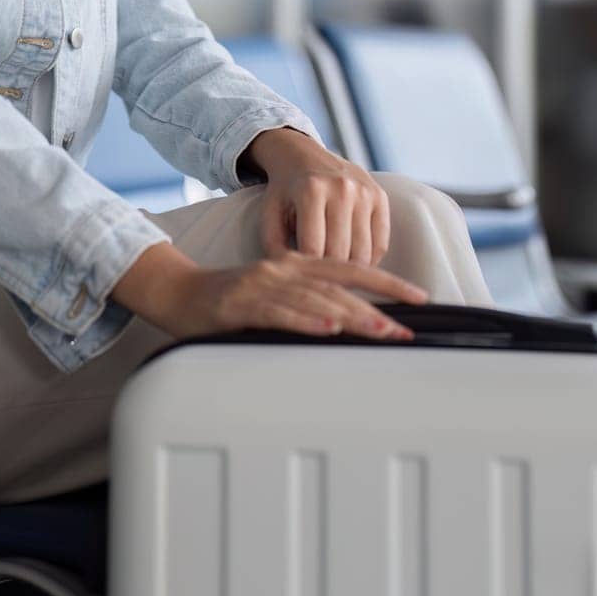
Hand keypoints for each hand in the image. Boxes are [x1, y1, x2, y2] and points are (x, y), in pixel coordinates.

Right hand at [156, 251, 426, 342]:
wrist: (176, 292)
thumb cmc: (228, 302)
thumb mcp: (274, 297)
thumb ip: (308, 304)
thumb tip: (351, 326)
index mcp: (295, 264)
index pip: (350, 270)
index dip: (387, 281)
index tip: (420, 298)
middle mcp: (284, 268)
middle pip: (339, 285)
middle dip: (378, 307)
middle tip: (407, 329)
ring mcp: (263, 284)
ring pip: (316, 299)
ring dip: (351, 316)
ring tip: (381, 331)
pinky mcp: (241, 303)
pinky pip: (279, 312)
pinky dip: (306, 321)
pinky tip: (327, 330)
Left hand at [255, 134, 390, 267]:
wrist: (302, 156)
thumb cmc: (285, 192)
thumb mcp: (270, 214)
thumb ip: (275, 247)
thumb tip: (294, 278)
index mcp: (311, 190)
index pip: (313, 249)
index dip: (306, 269)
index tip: (302, 276)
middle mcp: (342, 188)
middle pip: (340, 254)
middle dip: (327, 271)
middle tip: (318, 274)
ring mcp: (364, 192)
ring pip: (363, 254)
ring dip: (348, 269)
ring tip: (333, 267)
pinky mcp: (380, 197)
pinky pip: (381, 245)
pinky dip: (368, 260)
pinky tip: (351, 258)